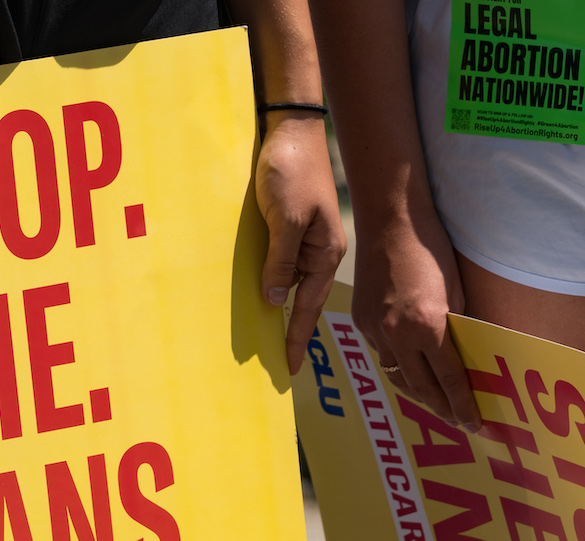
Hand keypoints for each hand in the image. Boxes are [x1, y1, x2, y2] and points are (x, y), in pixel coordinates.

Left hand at [256, 113, 347, 373]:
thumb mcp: (286, 221)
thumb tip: (275, 301)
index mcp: (325, 253)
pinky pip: (278, 262)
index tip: (290, 368)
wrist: (290, 128)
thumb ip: (281, 262)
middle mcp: (318, 251)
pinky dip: (269, 279)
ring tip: (265, 337)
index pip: (309, 307)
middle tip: (277, 363)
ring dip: (276, 304)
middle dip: (290, 330)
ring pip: (288, 281)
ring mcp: (304, 239)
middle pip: (301, 299)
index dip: (297, 337)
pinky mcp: (288, 226)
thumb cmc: (292, 171)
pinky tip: (259, 292)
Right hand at [350, 207, 481, 431]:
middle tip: (456, 421)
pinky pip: (381, 354)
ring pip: (395, 375)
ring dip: (416, 393)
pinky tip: (410, 369)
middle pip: (419, 387)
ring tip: (434, 403)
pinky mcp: (360, 320)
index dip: (463, 405)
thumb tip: (466, 357)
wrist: (389, 222)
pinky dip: (398, 366)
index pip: (449, 379)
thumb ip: (458, 327)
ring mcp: (374, 329)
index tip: (474, 423)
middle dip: (440, 408)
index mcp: (426, 325)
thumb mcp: (456, 291)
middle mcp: (396, 334)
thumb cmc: (430, 249)